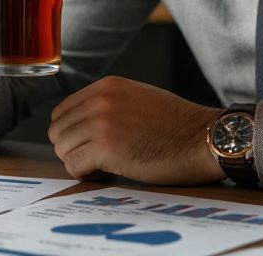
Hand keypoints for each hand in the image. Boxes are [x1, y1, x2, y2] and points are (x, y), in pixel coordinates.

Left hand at [48, 76, 225, 184]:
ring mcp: (101, 122)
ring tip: (106, 166)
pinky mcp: (106, 147)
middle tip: (98, 160)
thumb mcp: (138, 99)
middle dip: (74, 149)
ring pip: (63, 149)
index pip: (62, 112)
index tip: (92, 146)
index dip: (73, 134)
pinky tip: (108, 173)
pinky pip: (74, 166)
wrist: (204, 139)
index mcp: (106, 86)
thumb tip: (80, 125)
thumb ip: (108, 105)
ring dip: (80, 163)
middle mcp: (100, 100)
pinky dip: (86, 174)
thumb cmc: (177, 126)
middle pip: (58, 131)